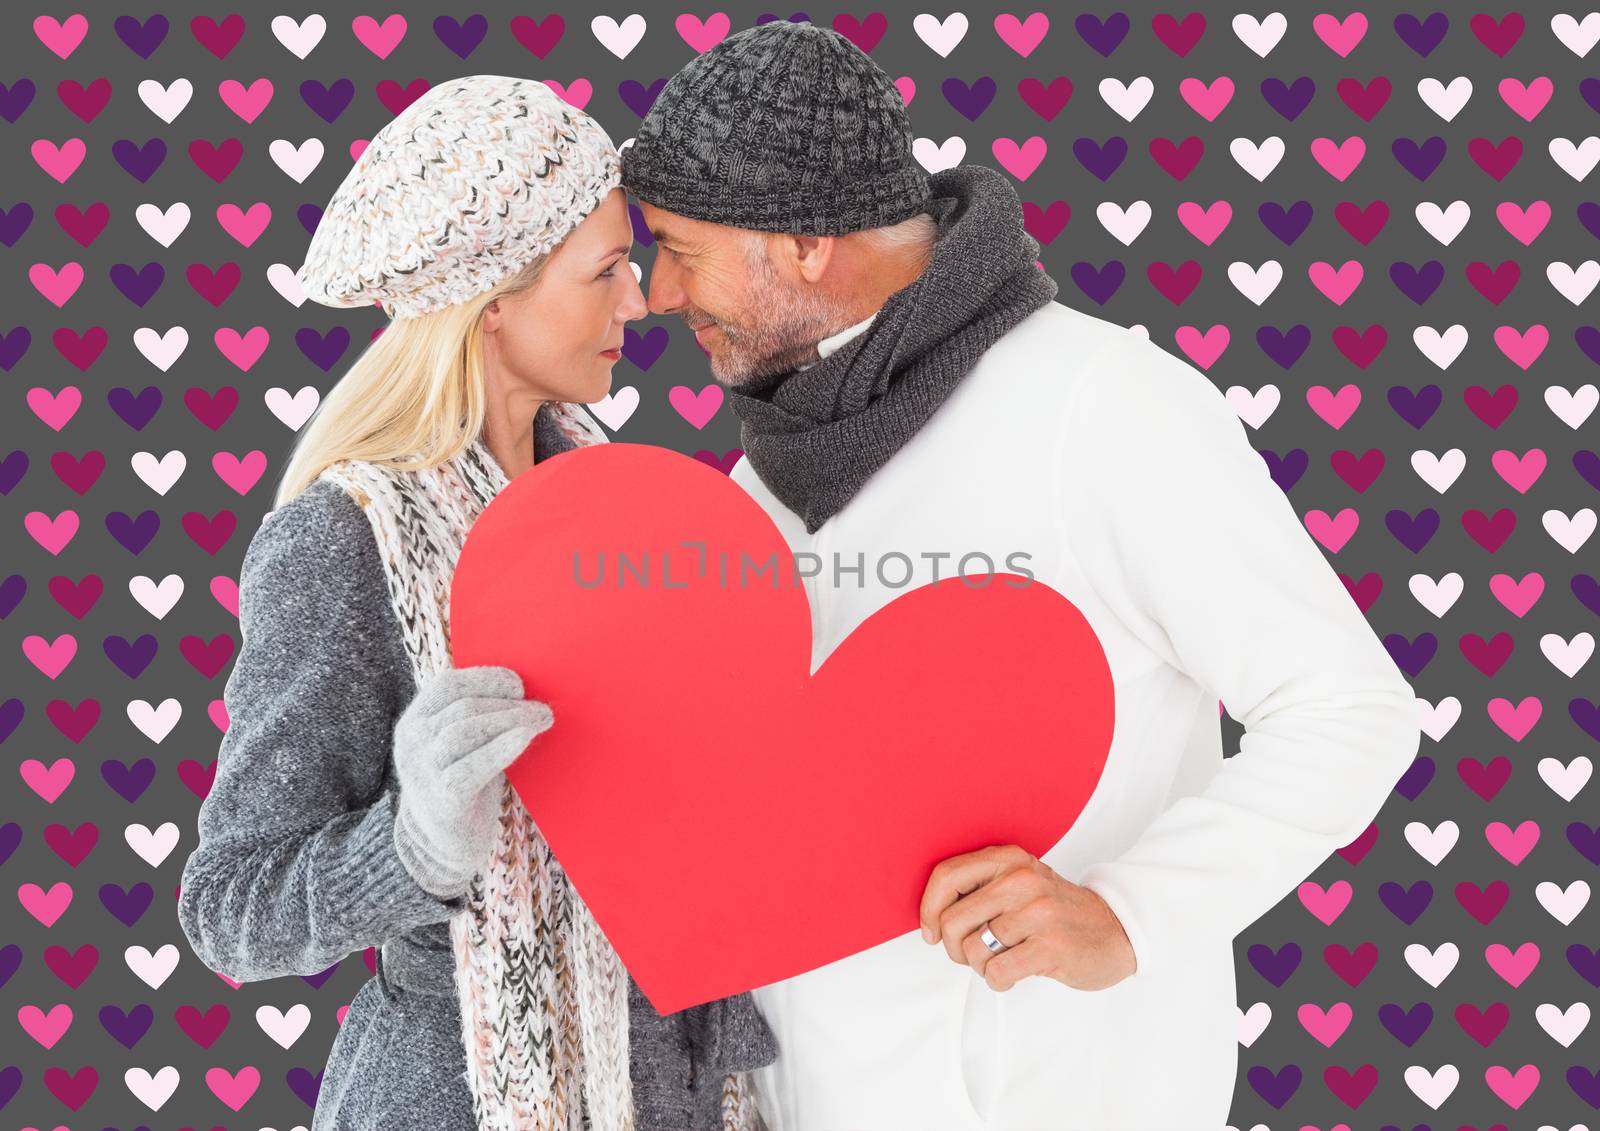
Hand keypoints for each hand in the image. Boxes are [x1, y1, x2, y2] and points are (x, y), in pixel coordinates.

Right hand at [391, 664, 554, 899]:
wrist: (441, 848)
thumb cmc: (461, 786)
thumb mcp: (459, 747)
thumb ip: (476, 719)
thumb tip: (524, 691)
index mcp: (414, 723)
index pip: (447, 685)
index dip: (485, 678)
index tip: (518, 684)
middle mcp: (412, 744)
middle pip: (463, 708)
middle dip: (508, 704)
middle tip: (542, 709)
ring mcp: (423, 772)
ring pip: (466, 732)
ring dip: (511, 720)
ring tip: (542, 720)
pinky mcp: (442, 800)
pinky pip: (472, 768)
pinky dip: (501, 749)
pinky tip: (525, 738)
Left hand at [917, 844, 1136, 991]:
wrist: (1116, 930)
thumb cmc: (1055, 912)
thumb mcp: (1020, 883)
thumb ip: (979, 888)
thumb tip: (929, 918)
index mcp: (1008, 859)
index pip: (946, 877)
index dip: (928, 909)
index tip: (931, 933)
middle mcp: (1021, 879)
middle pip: (951, 920)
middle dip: (954, 948)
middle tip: (974, 954)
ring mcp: (1037, 912)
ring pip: (972, 950)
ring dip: (980, 966)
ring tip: (1001, 960)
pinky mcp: (1051, 946)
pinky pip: (996, 972)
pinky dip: (998, 980)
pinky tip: (1014, 973)